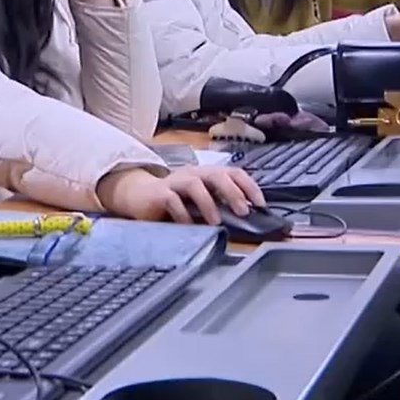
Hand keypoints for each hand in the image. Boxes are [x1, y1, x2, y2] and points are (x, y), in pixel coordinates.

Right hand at [97, 165, 264, 223]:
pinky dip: (183, 214)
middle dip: (233, 192)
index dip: (249, 186)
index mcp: (206, 174)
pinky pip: (173, 201)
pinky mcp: (159, 194)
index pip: (233, 173)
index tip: (261, 204)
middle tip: (243, 211)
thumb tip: (246, 218)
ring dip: (208, 204)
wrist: (138, 196)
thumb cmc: (174, 200)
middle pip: (216, 175)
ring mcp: (175, 182)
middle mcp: (193, 174)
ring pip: (195, 185)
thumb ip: (219, 204)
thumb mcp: (199, 201)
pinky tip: (189, 226)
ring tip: (216, 222)